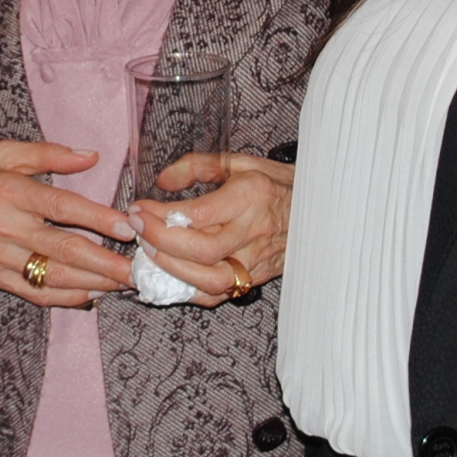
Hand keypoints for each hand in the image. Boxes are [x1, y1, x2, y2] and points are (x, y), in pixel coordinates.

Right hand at [0, 139, 134, 306]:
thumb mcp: (1, 152)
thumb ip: (48, 154)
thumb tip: (90, 156)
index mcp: (9, 191)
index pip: (63, 207)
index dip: (99, 219)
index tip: (129, 227)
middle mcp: (4, 227)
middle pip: (65, 249)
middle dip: (107, 262)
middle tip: (138, 269)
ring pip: (53, 276)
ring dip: (94, 283)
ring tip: (124, 284)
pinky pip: (34, 292)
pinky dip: (65, 298)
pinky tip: (90, 295)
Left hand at [129, 154, 293, 302]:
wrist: (322, 211)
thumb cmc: (277, 184)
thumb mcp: (240, 162)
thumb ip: (197, 166)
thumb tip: (162, 181)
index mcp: (251, 196)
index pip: (200, 214)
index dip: (162, 215)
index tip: (139, 208)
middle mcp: (254, 231)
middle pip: (201, 250)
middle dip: (159, 242)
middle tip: (134, 228)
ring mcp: (257, 260)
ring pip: (210, 279)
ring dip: (170, 269)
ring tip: (146, 252)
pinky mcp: (256, 279)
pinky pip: (218, 295)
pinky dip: (187, 290)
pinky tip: (166, 276)